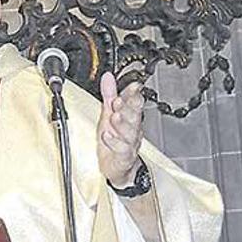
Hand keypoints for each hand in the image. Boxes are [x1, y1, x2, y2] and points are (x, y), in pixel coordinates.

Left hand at [97, 72, 144, 187]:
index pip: (134, 102)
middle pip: (134, 116)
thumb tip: (108, 76)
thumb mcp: (108, 113)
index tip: (134, 86)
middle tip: (120, 100)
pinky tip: (107, 136)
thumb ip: (109, 95)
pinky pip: (122, 149)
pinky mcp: (124, 156)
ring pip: (130, 132)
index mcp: (130, 116)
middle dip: (129, 108)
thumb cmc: (114, 138)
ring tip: (114, 116)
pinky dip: (114, 142)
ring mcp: (129, 142)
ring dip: (122, 124)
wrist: (119, 165)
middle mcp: (132, 129)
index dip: (134, 94)